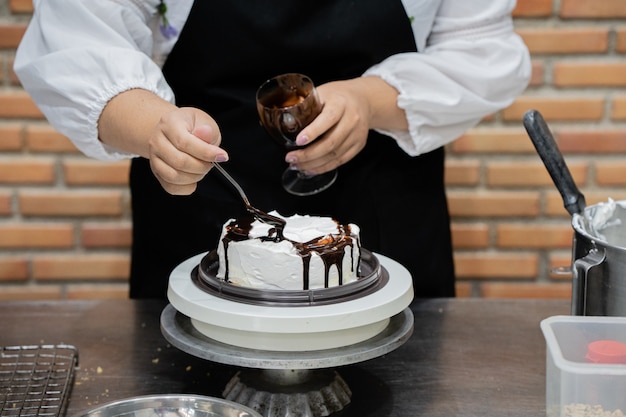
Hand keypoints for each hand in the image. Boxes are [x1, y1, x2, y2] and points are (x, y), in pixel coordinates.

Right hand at [148, 107, 227, 194]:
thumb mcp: (204, 121)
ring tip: (202, 169)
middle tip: (211, 163)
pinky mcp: (156, 171)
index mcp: (169, 123)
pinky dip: (186, 188)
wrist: (177, 129)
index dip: (206, 152)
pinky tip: (194, 179)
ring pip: (173, 176)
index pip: (185, 142)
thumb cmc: (193, 126)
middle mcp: (156, 140)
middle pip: (179, 162)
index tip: (222, 156)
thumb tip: (205, 133)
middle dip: (202, 167)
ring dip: (194, 177)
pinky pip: (170, 187)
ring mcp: (153, 157)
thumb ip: (207, 130)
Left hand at [284, 76, 406, 174]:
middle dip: (308, 154)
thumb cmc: (338, 96)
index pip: (328, 119)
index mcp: (341, 103)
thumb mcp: (323, 93)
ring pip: (335, 155)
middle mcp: (352, 119)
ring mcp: (357, 134)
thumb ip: (307, 106)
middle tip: (291, 158)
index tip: (298, 141)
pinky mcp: (358, 145)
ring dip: (313, 164)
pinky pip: (341, 161)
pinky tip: (310, 169)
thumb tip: (282, 121)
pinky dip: (324, 167)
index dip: (313, 132)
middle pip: (331, 142)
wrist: (364, 100)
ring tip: (297, 166)